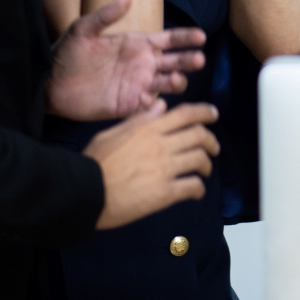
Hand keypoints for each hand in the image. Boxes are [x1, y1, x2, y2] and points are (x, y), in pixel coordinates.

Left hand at [47, 0, 207, 119]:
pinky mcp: (127, 106)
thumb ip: (106, 15)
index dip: (186, 38)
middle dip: (189, 60)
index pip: (169, 40)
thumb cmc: (65, 53)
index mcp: (137, 44)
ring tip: (173, 79)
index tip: (200, 36)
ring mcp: (137, 86)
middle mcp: (143, 65)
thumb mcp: (83, 29)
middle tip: (197, 59)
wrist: (48, 83)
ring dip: (176, 82)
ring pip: (168, 84)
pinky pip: (149, 107)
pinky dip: (156, 105)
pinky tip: (155, 101)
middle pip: (176, 62)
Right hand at [85, 99, 220, 228]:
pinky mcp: (165, 193)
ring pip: (200, 159)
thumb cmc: (94, 162)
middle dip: (211, 140)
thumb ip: (139, 119)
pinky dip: (199, 188)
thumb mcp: (112, 133)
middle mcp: (161, 145)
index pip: (185, 114)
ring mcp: (165, 169)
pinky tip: (196, 191)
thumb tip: (161, 106)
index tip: (213, 114)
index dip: (204, 112)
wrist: (85, 192)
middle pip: (199, 135)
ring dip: (206, 164)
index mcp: (148, 129)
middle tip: (213, 147)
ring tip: (204, 169)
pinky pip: (192, 187)